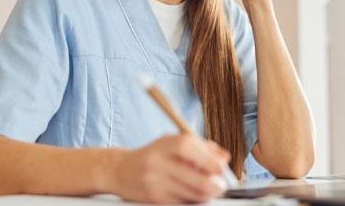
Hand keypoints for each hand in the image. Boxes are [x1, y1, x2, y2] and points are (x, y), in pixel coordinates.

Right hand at [111, 134, 230, 203]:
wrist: (120, 170)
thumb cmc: (153, 155)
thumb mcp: (172, 143)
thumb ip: (200, 147)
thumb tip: (224, 157)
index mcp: (165, 144)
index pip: (189, 148)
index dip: (209, 159)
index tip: (221, 167)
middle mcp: (158, 162)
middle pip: (194, 177)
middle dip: (214, 185)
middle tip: (221, 186)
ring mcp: (155, 182)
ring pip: (191, 194)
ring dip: (205, 195)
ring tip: (208, 190)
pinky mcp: (154, 199)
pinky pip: (181, 203)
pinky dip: (191, 200)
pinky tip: (191, 195)